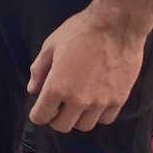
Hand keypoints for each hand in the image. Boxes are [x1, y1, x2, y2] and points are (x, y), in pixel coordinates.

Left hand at [27, 10, 146, 131]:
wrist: (116, 25)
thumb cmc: (80, 31)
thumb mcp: (51, 45)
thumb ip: (39, 70)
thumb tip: (33, 90)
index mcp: (58, 87)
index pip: (41, 117)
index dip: (38, 114)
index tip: (40, 108)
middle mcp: (78, 100)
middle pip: (62, 126)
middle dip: (56, 118)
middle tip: (58, 105)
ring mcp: (100, 102)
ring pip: (84, 126)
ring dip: (77, 117)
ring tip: (77, 102)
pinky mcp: (119, 100)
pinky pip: (105, 119)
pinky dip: (97, 114)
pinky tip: (95, 100)